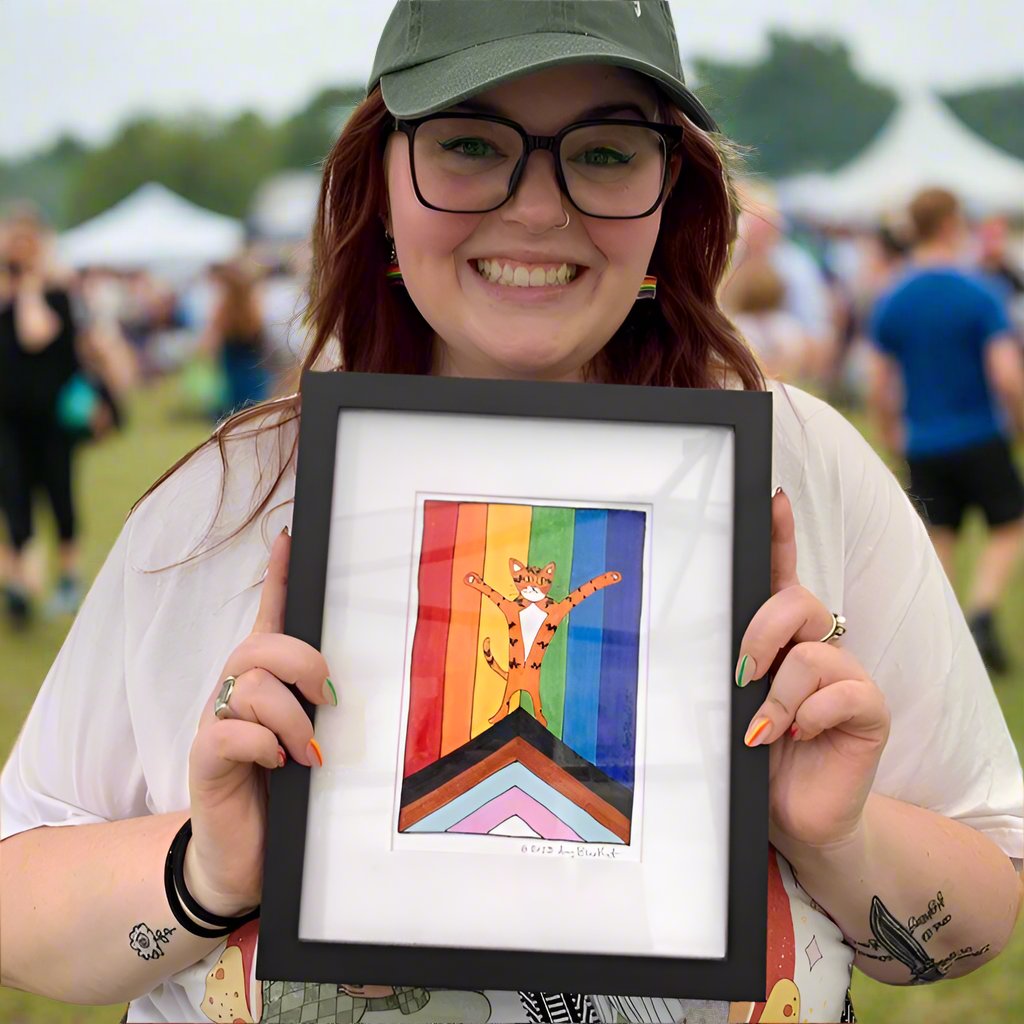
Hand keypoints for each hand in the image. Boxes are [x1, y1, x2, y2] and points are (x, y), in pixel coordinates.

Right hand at [186, 529, 335, 916]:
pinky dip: (262, 742)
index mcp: (265, 685)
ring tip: (308, 755)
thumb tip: (352, 688)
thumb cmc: (285, 796)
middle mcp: (235, 695)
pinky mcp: (204, 759)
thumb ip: (322, 711)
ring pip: (248, 684)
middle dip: (302, 663)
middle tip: (327, 701)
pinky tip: (278, 764)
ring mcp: (215, 725)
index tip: (289, 538)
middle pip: (258, 645)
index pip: (268, 620)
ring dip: (290, 718)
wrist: (246, 859)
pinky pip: (227, 730)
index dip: (277, 579)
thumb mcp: (312, 743)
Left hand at [736, 490, 889, 850]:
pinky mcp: (870, 710)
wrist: (795, 816)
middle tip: (742, 674)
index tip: (773, 498)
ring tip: (766, 731)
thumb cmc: (756, 758)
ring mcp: (847, 676)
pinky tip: (799, 737)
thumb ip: (733, 673)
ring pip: (813, 655)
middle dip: (763, 632)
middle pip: (799, 602)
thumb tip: (719, 656)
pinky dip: (811, 716)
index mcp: (781, 641)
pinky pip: (845, 691)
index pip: (781, 577)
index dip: (781, 536)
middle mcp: (817, 648)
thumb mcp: (733, 708)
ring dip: (779, 697)